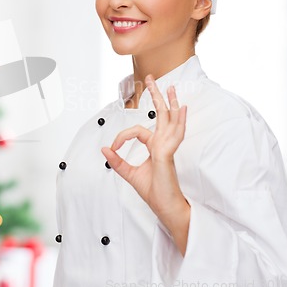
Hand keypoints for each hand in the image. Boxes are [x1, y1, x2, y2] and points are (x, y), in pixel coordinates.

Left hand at [101, 74, 189, 253]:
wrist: (166, 208)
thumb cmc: (154, 192)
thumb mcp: (130, 174)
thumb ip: (117, 162)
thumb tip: (103, 148)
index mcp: (155, 146)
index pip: (137, 131)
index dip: (121, 137)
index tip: (112, 147)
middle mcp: (163, 144)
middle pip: (161, 115)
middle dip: (156, 96)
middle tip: (151, 78)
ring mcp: (167, 148)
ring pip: (169, 120)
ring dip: (170, 102)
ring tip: (170, 86)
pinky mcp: (167, 155)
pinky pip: (171, 136)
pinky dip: (179, 121)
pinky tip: (182, 108)